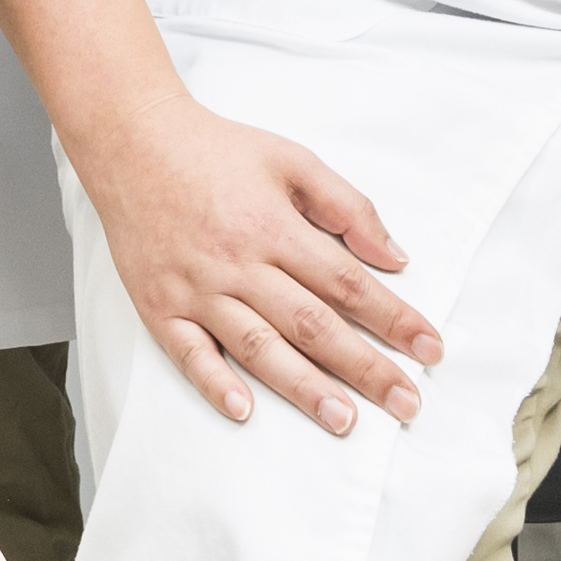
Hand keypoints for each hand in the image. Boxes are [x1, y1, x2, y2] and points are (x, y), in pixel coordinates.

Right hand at [73, 86, 439, 436]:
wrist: (131, 141)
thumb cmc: (216, 151)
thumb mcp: (292, 160)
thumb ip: (347, 207)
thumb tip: (394, 257)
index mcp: (274, 226)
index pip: (347, 283)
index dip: (393, 318)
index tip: (429, 349)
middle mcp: (238, 263)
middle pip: (312, 324)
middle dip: (365, 367)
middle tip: (406, 403)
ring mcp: (196, 289)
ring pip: (258, 347)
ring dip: (304, 386)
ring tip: (344, 420)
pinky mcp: (160, 306)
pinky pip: (188, 353)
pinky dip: (215, 383)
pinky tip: (244, 410)